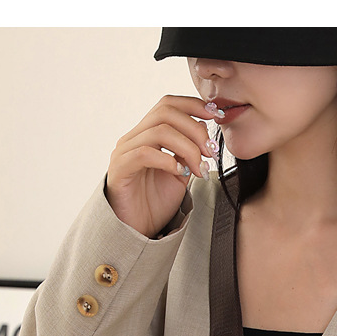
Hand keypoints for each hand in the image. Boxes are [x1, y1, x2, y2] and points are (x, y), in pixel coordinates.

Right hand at [105, 95, 214, 237]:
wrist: (137, 231)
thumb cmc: (155, 204)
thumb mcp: (180, 175)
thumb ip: (189, 152)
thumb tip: (203, 129)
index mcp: (147, 135)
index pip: (168, 105)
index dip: (193, 105)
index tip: (216, 115)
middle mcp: (134, 138)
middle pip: (165, 112)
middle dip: (195, 129)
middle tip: (211, 151)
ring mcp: (124, 151)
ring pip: (159, 131)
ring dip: (188, 147)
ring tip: (200, 167)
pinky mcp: (120, 169)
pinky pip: (144, 154)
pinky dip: (168, 160)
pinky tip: (180, 173)